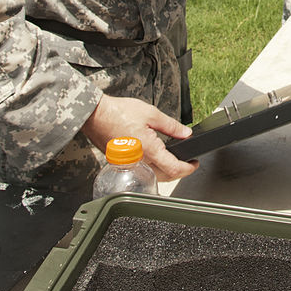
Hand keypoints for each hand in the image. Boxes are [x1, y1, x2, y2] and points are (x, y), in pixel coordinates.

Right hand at [81, 94, 196, 181]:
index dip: (188, 169)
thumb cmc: (118, 113)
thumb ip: (171, 126)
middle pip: (165, 177)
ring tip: (174, 160)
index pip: (174, 169)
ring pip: (153, 176)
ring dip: (166, 172)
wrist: (95, 116)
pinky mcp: (122, 163)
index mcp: (149, 150)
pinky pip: (141, 171)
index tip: (195, 163)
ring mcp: (129, 165)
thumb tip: (186, 133)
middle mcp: (139, 162)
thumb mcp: (151, 114)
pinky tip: (154, 158)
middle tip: (188, 163)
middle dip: (179, 172)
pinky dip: (152, 169)